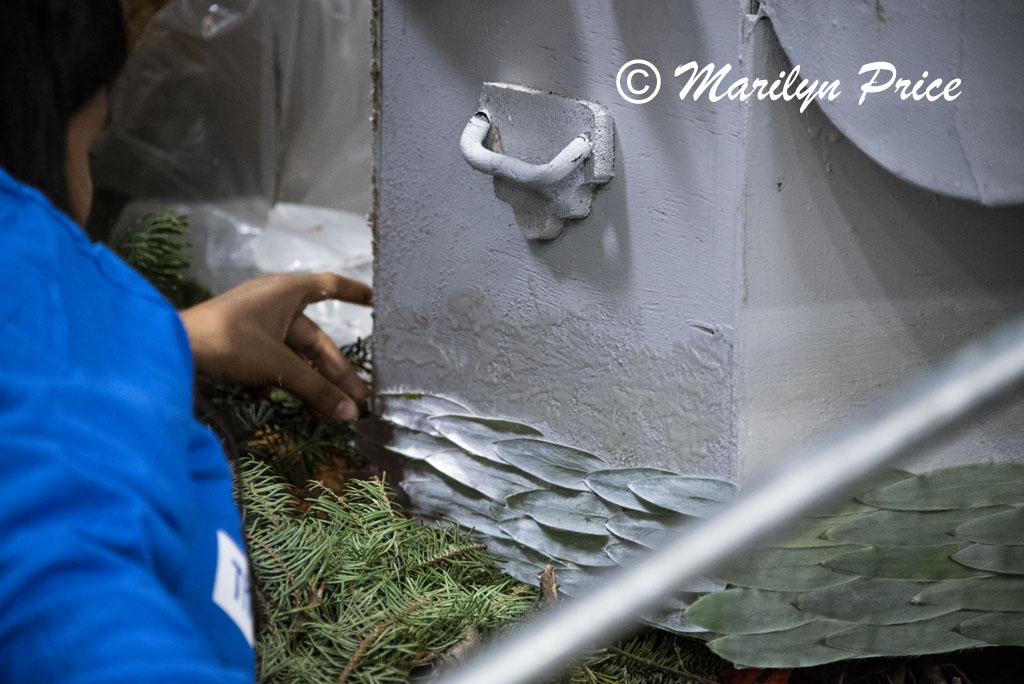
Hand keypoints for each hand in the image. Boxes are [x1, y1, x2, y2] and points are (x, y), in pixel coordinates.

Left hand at [179, 273, 372, 420]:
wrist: (168, 350)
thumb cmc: (228, 342)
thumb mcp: (277, 365)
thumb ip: (316, 389)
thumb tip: (352, 413)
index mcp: (286, 293)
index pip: (329, 287)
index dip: (353, 293)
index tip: (374, 300)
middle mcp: (274, 304)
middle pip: (314, 340)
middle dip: (334, 373)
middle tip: (356, 402)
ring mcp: (254, 326)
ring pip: (293, 357)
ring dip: (307, 384)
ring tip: (324, 414)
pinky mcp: (237, 346)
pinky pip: (268, 363)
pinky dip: (274, 381)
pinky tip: (267, 398)